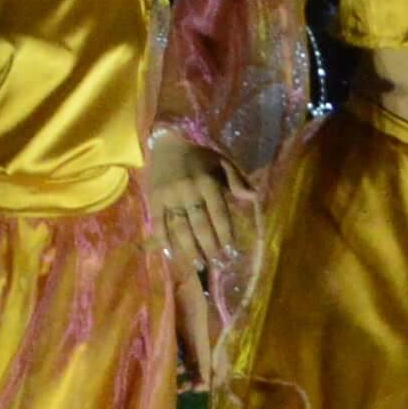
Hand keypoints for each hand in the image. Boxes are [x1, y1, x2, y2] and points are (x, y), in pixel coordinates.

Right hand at [138, 134, 249, 267]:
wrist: (165, 144)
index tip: (230, 249)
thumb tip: (252, 197)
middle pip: (200, 225)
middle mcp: (189, 190)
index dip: (225, 233)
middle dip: (209, 246)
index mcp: (207, 181)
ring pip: (180, 227)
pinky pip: (158, 222)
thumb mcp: (221, 161)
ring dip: (190, 248)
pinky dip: (163, 239)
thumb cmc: (197, 156)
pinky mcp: (154, 199)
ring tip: (198, 264)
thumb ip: (236, 179)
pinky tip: (170, 252)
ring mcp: (170, 196)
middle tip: (216, 262)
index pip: (219, 213)